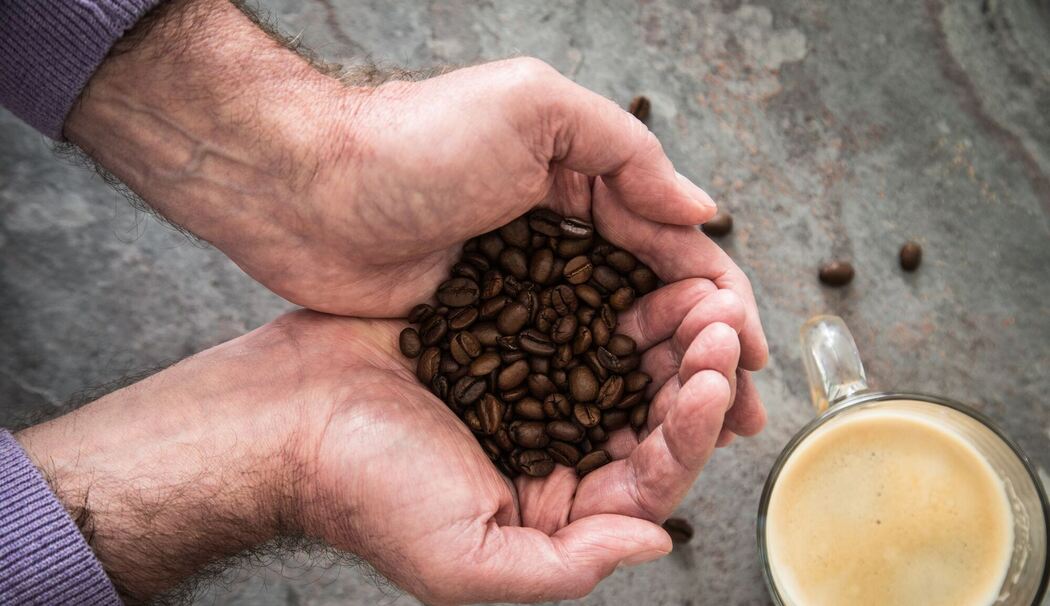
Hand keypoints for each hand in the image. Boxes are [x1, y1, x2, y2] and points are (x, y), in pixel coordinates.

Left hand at [64, 0, 767, 378]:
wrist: (304, 190)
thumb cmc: (413, 141)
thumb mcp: (532, 111)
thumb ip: (625, 154)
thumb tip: (701, 214)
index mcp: (584, 181)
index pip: (672, 248)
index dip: (718, 300)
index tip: (749, 355)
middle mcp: (562, 238)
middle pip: (652, 304)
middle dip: (702, 355)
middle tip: (738, 411)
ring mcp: (525, 290)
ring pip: (612, 342)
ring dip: (659, 384)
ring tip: (698, 433)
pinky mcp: (485, 332)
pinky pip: (557, 367)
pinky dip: (597, 395)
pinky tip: (623, 430)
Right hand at [297, 280, 762, 603]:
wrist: (282, 417)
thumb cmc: (362, 491)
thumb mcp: (461, 559)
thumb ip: (564, 564)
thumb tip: (657, 541)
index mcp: (553, 509)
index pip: (649, 476)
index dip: (691, 429)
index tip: (714, 378)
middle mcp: (551, 449)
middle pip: (648, 413)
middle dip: (694, 370)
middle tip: (721, 321)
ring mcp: (530, 387)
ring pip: (622, 361)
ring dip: (665, 329)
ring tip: (698, 293)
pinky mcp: (504, 334)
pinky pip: (575, 316)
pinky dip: (612, 297)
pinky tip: (638, 272)